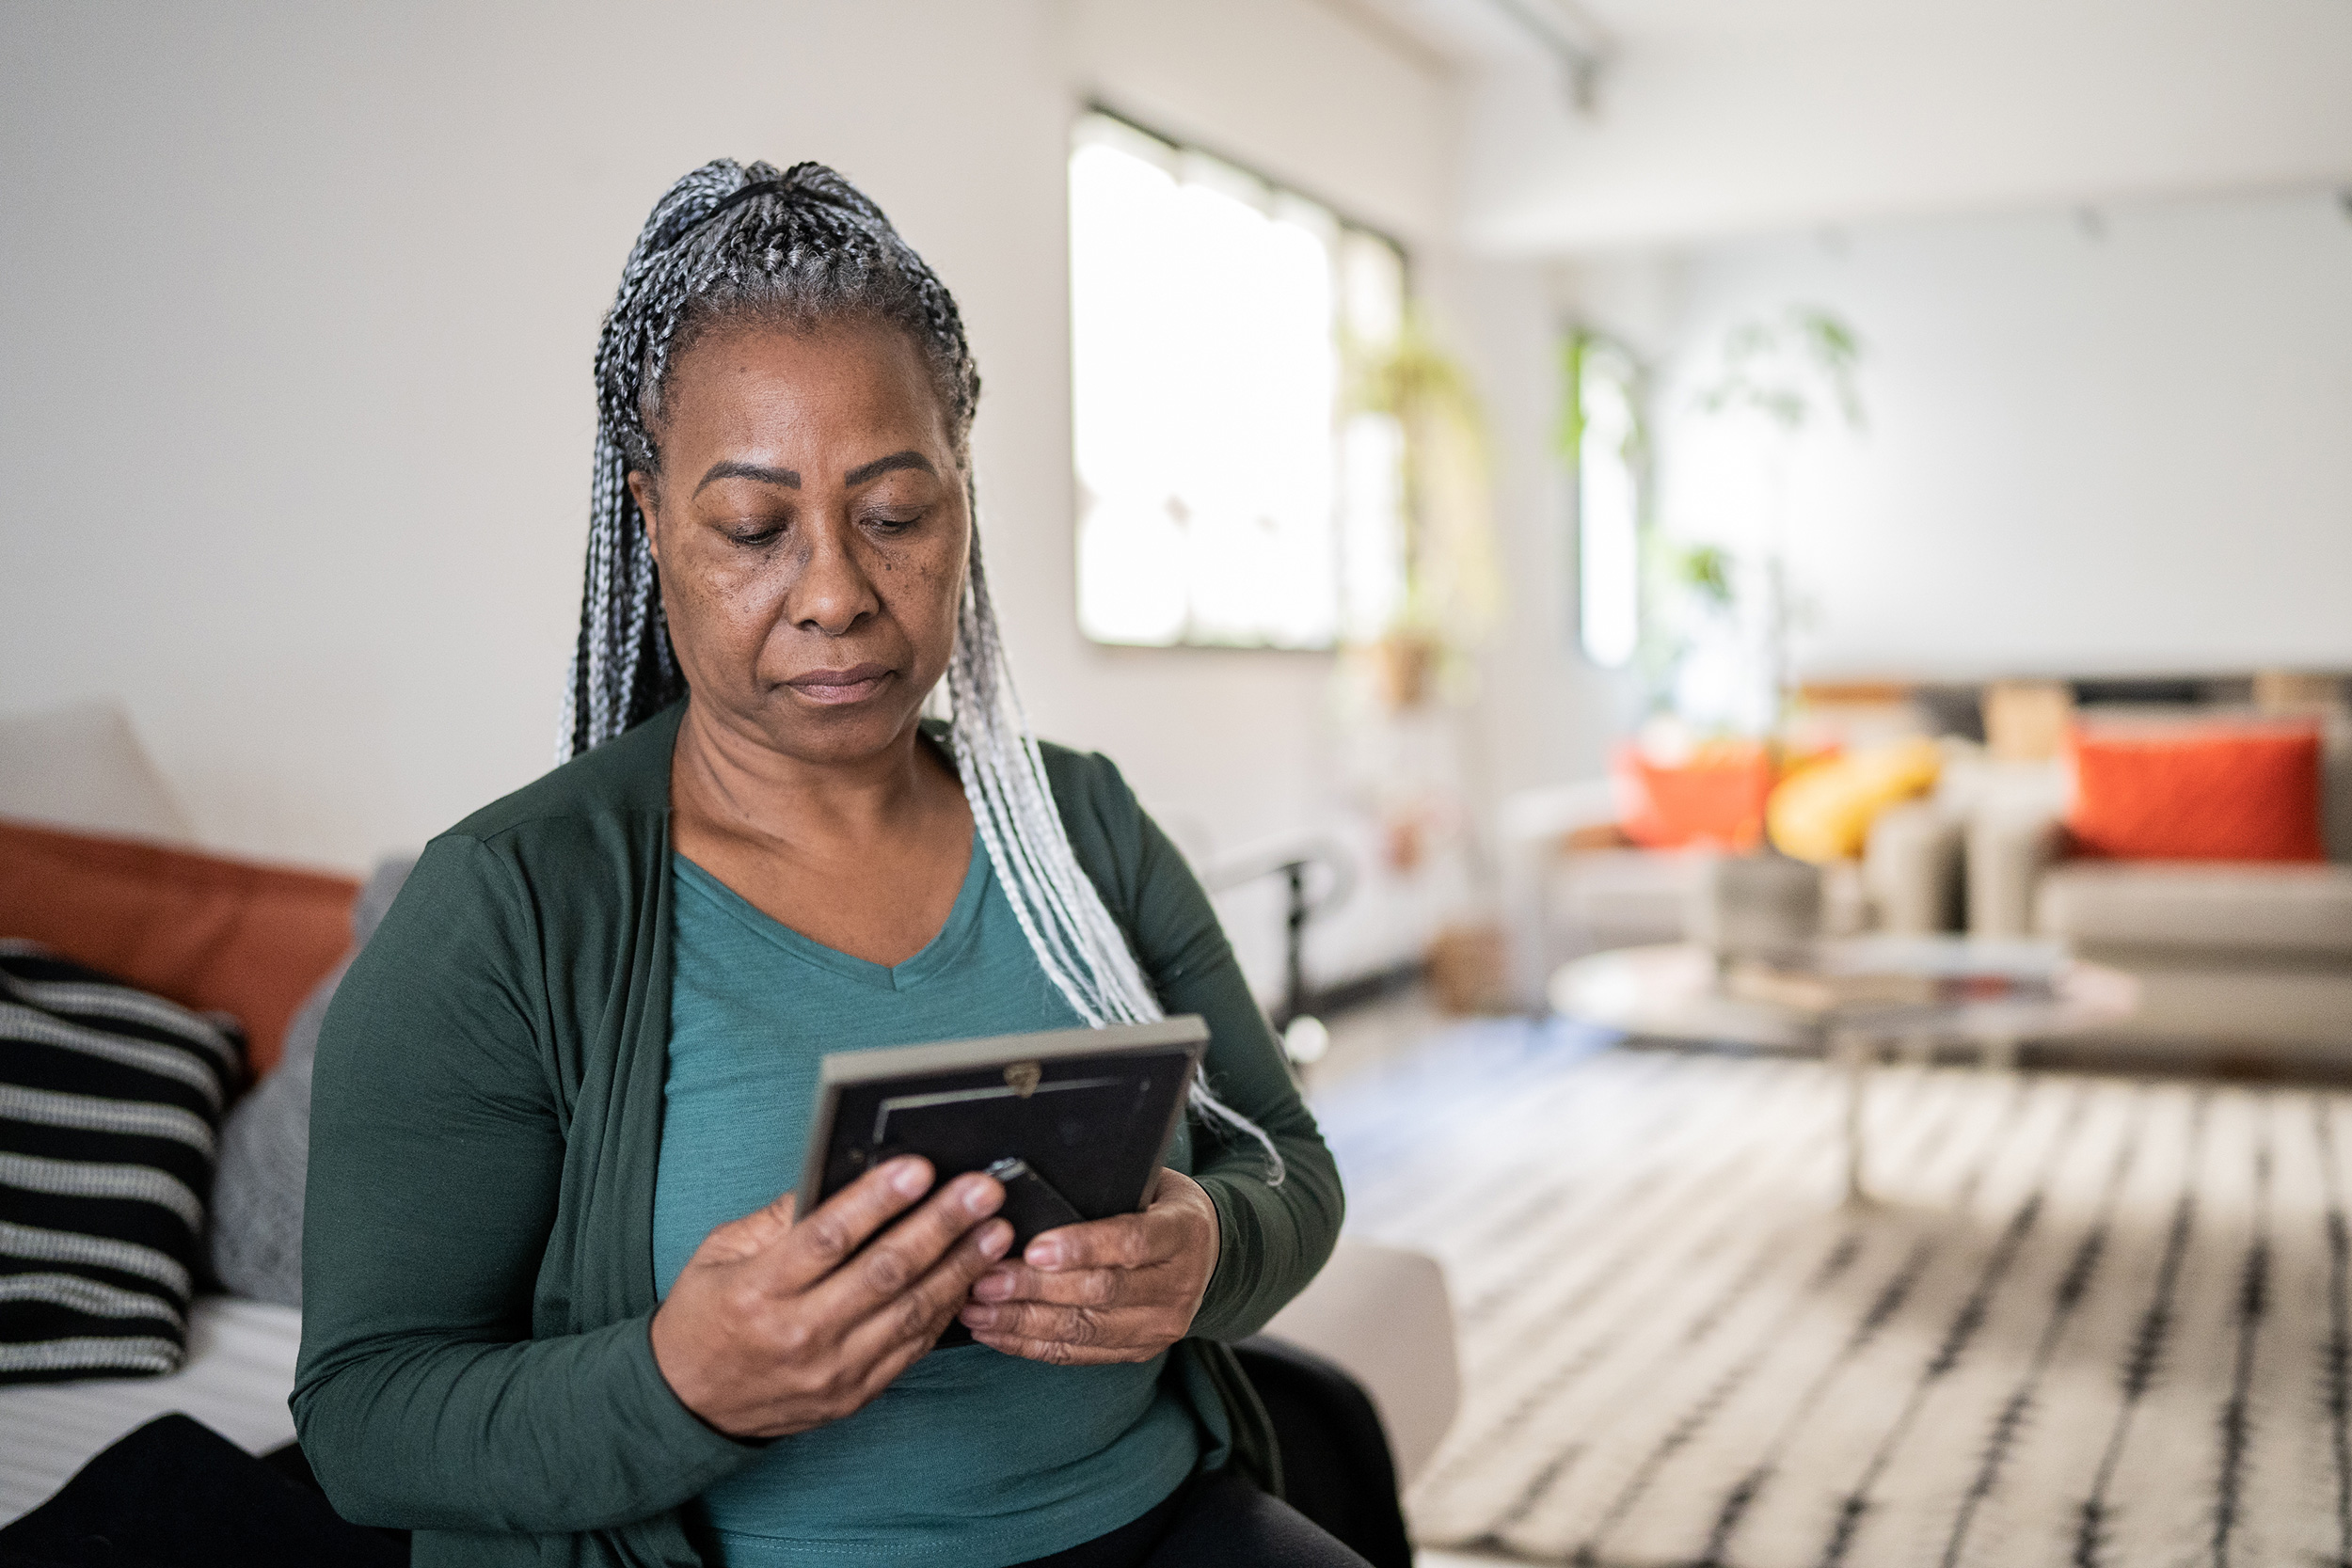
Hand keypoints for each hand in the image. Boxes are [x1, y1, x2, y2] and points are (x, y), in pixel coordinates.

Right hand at [651, 1157, 1011, 1438]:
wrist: (689, 1405)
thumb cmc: (705, 1316)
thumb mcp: (721, 1252)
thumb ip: (779, 1217)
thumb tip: (839, 1174)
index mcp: (759, 1291)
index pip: (828, 1238)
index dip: (877, 1201)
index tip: (919, 1168)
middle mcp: (799, 1334)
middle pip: (884, 1273)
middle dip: (940, 1226)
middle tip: (981, 1192)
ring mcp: (832, 1371)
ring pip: (910, 1313)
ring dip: (960, 1269)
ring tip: (995, 1232)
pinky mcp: (854, 1394)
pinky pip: (912, 1348)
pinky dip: (946, 1312)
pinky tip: (971, 1279)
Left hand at [957, 1167, 1219, 1365]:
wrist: (1207, 1251)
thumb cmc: (1160, 1204)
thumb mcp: (1150, 1181)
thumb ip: (1105, 1189)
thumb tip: (1032, 1188)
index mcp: (1183, 1232)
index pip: (1133, 1243)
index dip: (1082, 1247)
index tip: (1033, 1247)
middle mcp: (1177, 1285)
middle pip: (1100, 1292)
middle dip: (1035, 1287)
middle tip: (983, 1278)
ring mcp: (1160, 1325)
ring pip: (1083, 1329)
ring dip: (1022, 1320)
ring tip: (974, 1307)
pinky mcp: (1139, 1350)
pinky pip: (1078, 1354)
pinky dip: (1030, 1345)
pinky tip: (993, 1331)